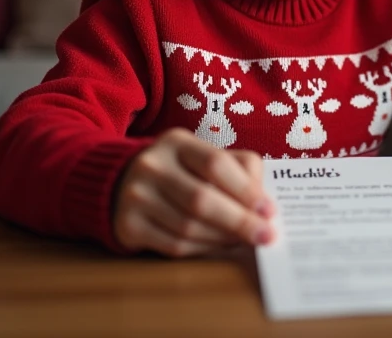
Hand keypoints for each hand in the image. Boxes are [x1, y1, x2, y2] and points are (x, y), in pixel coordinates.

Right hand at [113, 128, 274, 257]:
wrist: (122, 182)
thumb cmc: (180, 170)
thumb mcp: (203, 156)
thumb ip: (237, 170)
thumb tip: (264, 205)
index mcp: (176, 142)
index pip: (215, 164)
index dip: (246, 189)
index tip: (269, 211)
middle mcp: (152, 166)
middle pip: (201, 200)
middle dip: (240, 222)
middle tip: (266, 236)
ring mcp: (136, 196)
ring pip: (189, 227)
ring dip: (223, 239)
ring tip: (244, 241)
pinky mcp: (128, 226)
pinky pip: (174, 245)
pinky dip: (204, 249)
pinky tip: (219, 246)